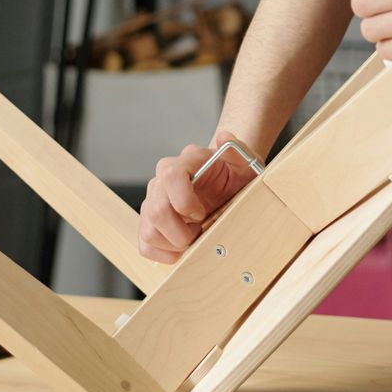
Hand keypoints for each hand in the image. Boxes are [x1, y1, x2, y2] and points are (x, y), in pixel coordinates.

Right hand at [136, 139, 258, 263]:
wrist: (228, 184)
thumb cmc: (236, 175)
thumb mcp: (246, 164)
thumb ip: (238, 150)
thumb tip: (224, 138)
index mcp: (186, 161)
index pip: (171, 177)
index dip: (185, 202)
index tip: (202, 214)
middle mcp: (163, 178)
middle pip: (156, 210)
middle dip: (180, 232)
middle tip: (200, 233)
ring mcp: (154, 200)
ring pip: (148, 231)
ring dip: (174, 244)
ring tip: (194, 238)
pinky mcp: (150, 221)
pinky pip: (145, 244)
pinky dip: (163, 254)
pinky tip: (182, 250)